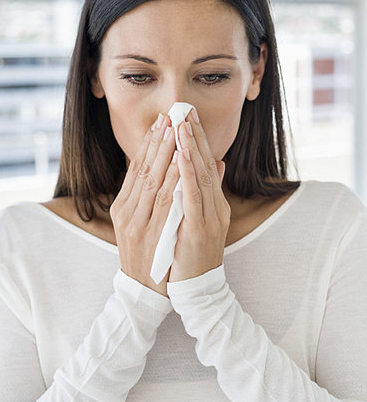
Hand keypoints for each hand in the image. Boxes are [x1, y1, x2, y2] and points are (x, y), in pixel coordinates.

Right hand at [110, 113, 179, 296]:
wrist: (143, 292)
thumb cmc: (147, 256)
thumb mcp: (141, 224)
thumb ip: (151, 197)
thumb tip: (165, 169)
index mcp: (123, 207)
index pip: (136, 169)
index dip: (148, 144)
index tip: (160, 123)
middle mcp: (126, 212)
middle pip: (143, 170)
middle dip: (158, 142)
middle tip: (169, 117)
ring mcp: (136, 223)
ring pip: (153, 181)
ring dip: (166, 154)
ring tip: (176, 131)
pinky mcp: (149, 234)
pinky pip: (164, 201)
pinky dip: (173, 179)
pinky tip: (182, 162)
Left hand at [168, 109, 230, 282]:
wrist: (199, 290)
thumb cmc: (195, 256)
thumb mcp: (205, 221)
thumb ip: (210, 193)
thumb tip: (217, 164)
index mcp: (214, 204)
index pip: (207, 166)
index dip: (198, 140)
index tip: (188, 117)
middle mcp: (215, 207)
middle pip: (205, 165)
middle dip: (195, 136)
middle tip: (186, 110)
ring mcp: (209, 218)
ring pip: (200, 176)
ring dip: (192, 148)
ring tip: (183, 124)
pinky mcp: (199, 229)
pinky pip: (192, 196)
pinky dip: (188, 174)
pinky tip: (183, 155)